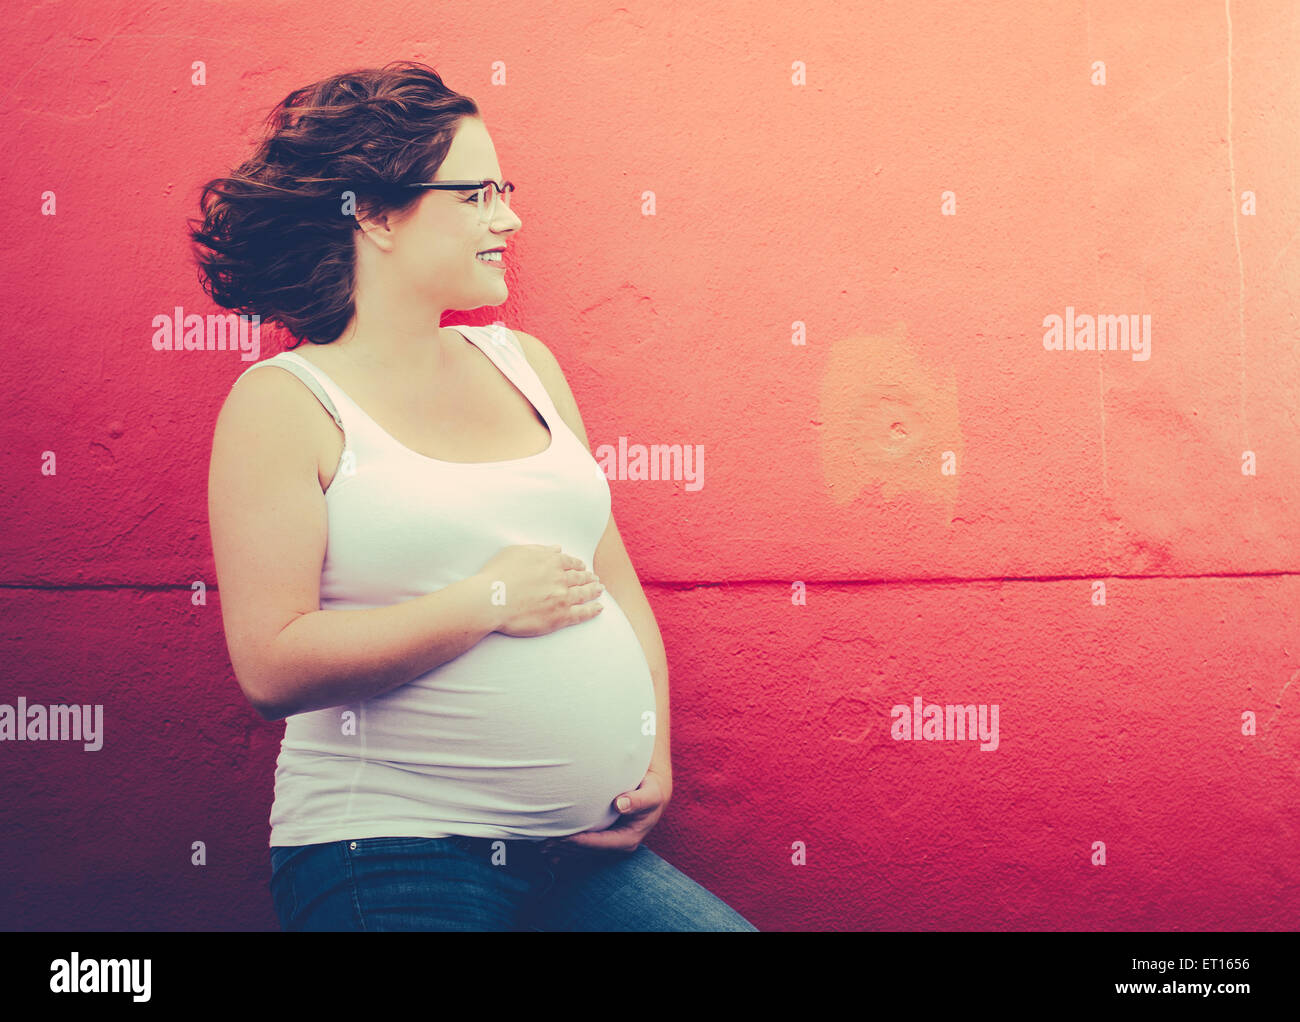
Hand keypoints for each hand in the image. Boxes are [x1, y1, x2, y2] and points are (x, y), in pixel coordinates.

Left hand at [539, 767, 671, 865]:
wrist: (655, 791)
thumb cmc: (652, 791)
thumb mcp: (651, 794)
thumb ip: (638, 800)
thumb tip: (621, 804)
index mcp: (628, 840)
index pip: (598, 844)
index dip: (578, 842)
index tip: (560, 837)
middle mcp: (617, 845)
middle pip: (586, 850)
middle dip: (564, 848)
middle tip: (542, 843)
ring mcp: (609, 843)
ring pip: (582, 850)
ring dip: (561, 849)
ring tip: (540, 845)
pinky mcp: (603, 837)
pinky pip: (582, 845)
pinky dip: (565, 846)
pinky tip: (549, 847)